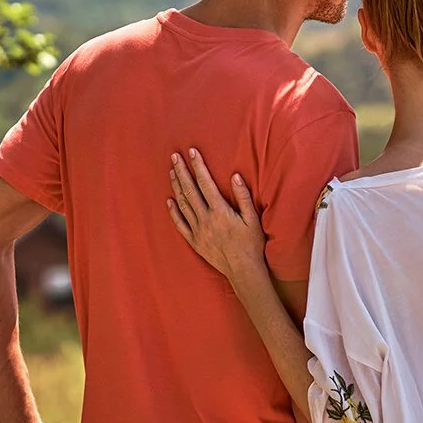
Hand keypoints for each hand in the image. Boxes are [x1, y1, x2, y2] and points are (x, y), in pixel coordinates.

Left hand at [167, 148, 269, 287]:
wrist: (244, 270)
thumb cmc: (251, 244)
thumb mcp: (253, 219)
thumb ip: (244, 197)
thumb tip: (235, 176)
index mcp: (220, 211)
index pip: (206, 183)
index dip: (198, 166)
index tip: (192, 152)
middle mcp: (206, 219)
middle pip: (190, 190)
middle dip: (182, 171)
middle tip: (174, 157)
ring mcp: (198, 231)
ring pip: (183, 204)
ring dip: (176, 187)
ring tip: (172, 172)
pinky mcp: (194, 242)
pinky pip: (180, 224)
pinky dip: (173, 212)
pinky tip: (169, 201)